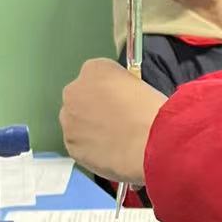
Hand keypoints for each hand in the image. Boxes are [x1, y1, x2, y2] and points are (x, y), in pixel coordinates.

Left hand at [60, 60, 166, 184]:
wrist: (150, 141)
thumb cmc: (152, 110)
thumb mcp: (139, 83)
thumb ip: (121, 87)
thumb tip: (119, 99)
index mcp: (95, 69)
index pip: (96, 76)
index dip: (109, 91)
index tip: (119, 101)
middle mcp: (74, 90)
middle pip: (80, 98)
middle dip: (93, 108)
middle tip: (115, 121)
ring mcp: (69, 120)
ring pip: (76, 123)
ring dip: (89, 129)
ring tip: (114, 140)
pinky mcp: (71, 146)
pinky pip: (78, 145)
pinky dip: (90, 148)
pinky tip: (109, 152)